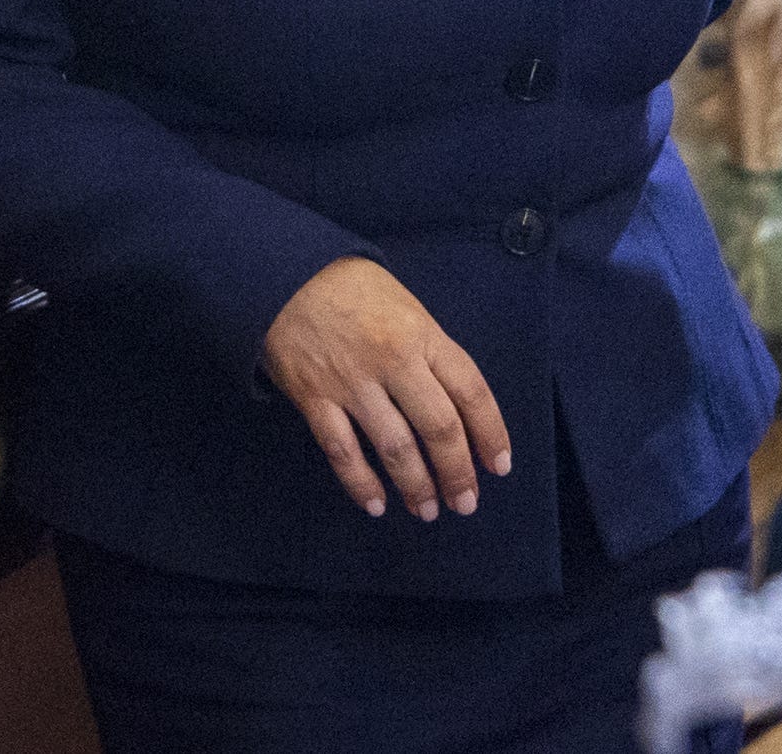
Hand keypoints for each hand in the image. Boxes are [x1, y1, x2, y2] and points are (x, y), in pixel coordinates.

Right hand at [261, 257, 511, 521]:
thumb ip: (430, 351)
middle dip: (457, 473)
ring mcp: (352, 381)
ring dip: (416, 486)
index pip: (471, 392)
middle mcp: (393, 360)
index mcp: (422, 335)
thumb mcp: (405, 306)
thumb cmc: (351, 287)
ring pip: (395, 447)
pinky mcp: (314, 397)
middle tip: (465, 502)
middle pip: (439, 428)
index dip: (490, 434)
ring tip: (427, 510)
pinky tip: (375, 504)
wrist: (283, 271)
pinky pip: (342, 451)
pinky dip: (361, 483)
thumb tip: (455, 407)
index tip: (498, 466)